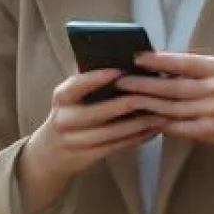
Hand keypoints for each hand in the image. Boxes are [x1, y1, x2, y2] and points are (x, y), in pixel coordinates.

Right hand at [19, 69, 161, 205]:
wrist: (51, 153)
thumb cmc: (70, 113)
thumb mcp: (71, 95)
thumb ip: (88, 77)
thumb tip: (117, 56)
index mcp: (61, 97)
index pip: (76, 85)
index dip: (96, 78)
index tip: (120, 70)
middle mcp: (64, 119)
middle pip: (99, 112)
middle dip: (129, 104)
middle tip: (153, 95)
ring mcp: (75, 141)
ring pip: (112, 133)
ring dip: (140, 124)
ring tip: (162, 114)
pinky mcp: (89, 157)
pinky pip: (117, 146)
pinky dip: (137, 138)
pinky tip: (154, 130)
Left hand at [118, 52, 213, 173]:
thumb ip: (191, 68)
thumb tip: (153, 62)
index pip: (182, 62)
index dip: (157, 60)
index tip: (135, 58)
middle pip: (172, 87)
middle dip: (143, 84)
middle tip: (120, 82)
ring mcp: (213, 111)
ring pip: (171, 108)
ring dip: (146, 105)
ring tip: (125, 100)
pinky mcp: (209, 131)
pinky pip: (177, 127)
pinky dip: (158, 123)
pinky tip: (143, 119)